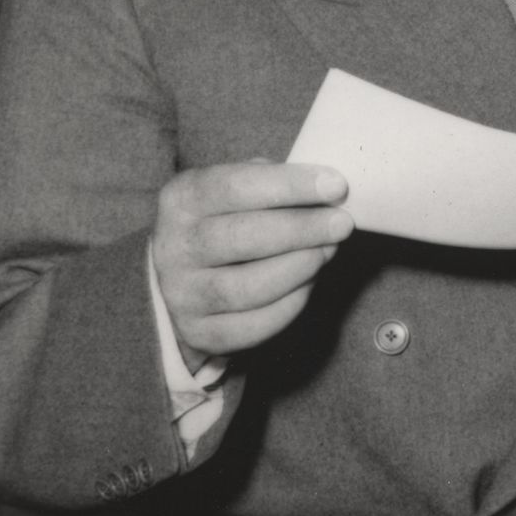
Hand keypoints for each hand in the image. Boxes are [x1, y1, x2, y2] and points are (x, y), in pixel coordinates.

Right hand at [152, 160, 352, 369]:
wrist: (182, 278)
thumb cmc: (226, 222)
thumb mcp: (234, 190)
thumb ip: (270, 182)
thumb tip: (326, 189)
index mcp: (182, 198)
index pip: (235, 186)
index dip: (290, 185)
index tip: (336, 186)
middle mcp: (173, 246)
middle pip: (243, 237)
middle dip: (302, 228)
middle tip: (341, 224)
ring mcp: (182, 294)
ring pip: (249, 287)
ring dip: (300, 267)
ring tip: (327, 251)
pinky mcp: (200, 332)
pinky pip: (254, 325)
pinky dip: (291, 304)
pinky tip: (308, 283)